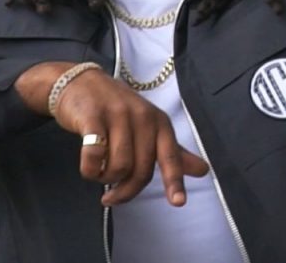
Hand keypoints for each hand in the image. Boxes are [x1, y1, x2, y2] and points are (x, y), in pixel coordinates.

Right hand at [14, 62, 208, 205]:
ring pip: (118, 166)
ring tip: (99, 173)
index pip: (170, 155)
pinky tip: (88, 168)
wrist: (81, 83)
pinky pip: (93, 155)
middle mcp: (142, 117)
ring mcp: (117, 115)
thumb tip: (204, 171)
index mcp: (159, 122)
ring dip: (106, 178)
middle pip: (140, 169)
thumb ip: (173, 151)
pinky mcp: (92, 117)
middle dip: (126, 190)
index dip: (175, 179)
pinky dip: (90, 169)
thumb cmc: (117, 110)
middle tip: (111, 196)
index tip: (178, 202)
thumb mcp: (149, 126)